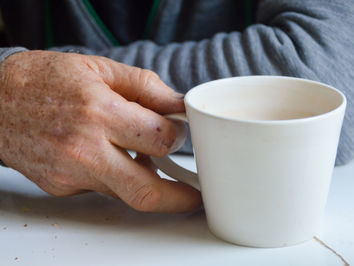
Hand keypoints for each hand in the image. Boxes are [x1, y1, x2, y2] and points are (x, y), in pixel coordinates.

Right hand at [0, 50, 200, 212]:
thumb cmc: (46, 80)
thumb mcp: (100, 69)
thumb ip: (146, 87)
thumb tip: (179, 104)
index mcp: (100, 112)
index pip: (160, 139)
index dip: (178, 137)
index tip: (180, 134)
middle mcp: (85, 149)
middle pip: (146, 190)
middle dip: (178, 198)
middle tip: (192, 195)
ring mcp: (71, 174)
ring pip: (126, 192)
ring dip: (145, 180)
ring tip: (145, 158)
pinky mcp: (61, 187)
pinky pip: (103, 189)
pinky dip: (117, 177)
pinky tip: (110, 156)